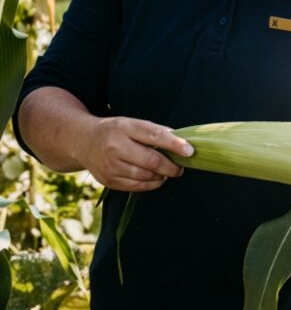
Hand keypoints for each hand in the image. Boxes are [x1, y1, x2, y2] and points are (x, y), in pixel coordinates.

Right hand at [78, 116, 193, 191]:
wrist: (82, 141)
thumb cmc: (114, 130)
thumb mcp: (131, 123)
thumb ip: (154, 131)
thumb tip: (180, 141)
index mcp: (124, 127)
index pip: (154, 136)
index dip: (174, 144)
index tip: (190, 150)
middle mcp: (115, 146)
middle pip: (151, 161)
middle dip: (171, 166)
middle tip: (180, 167)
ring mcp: (110, 165)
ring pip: (145, 176)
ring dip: (162, 176)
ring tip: (168, 172)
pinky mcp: (108, 181)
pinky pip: (137, 186)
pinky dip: (151, 184)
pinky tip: (156, 178)